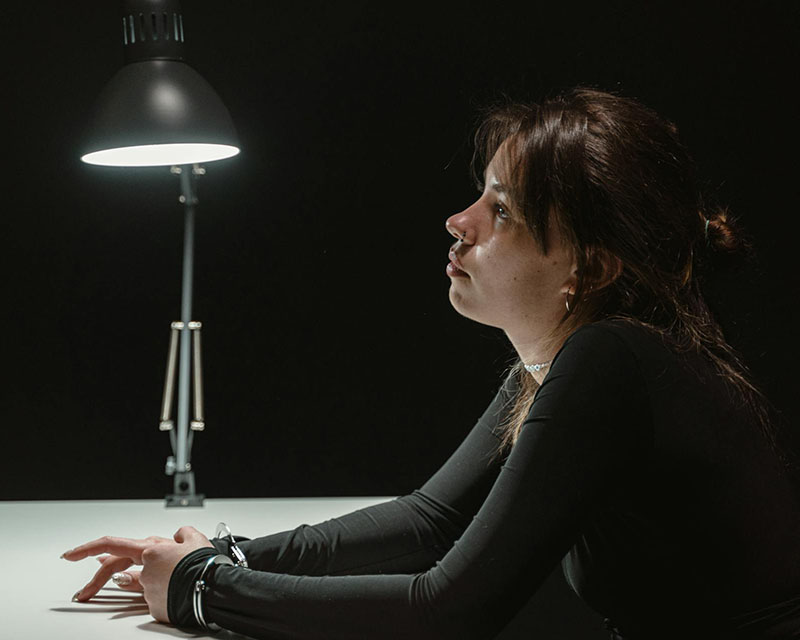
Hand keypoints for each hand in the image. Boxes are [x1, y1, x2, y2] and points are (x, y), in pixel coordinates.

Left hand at [62, 526, 212, 621]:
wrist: (214, 588)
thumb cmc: (204, 564)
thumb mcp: (194, 538)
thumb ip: (181, 534)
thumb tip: (177, 536)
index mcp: (150, 549)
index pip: (112, 544)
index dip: (87, 547)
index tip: (69, 555)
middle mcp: (145, 570)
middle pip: (114, 571)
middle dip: (95, 581)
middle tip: (83, 593)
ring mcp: (148, 590)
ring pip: (139, 584)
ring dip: (146, 581)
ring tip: (165, 577)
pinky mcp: (155, 607)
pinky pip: (154, 597)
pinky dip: (164, 592)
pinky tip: (179, 588)